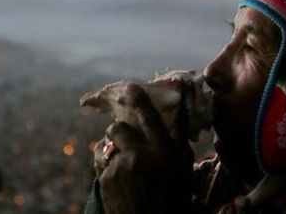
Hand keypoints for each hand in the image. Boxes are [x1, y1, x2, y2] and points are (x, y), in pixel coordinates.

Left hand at [94, 83, 192, 213]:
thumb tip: (176, 117)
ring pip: (106, 145)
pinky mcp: (105, 180)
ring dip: (113, 149)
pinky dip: (108, 167)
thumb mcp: (183, 169)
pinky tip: (120, 178)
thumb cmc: (174, 199)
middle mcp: (140, 156)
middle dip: (119, 131)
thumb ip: (178, 142)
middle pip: (117, 128)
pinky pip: (101, 163)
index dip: (137, 99)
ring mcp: (120, 168)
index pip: (148, 116)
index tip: (130, 87)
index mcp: (163, 151)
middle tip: (126, 141)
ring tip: (122, 162)